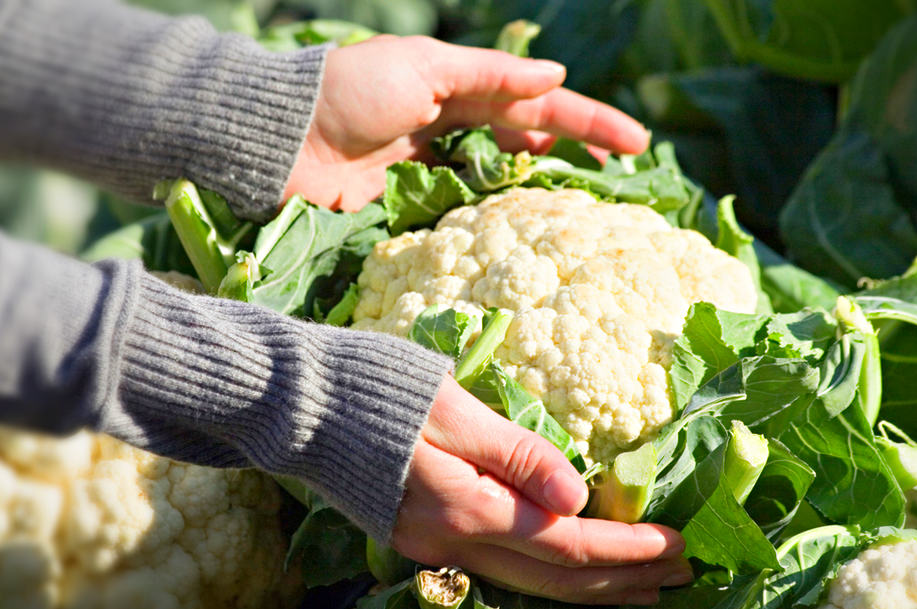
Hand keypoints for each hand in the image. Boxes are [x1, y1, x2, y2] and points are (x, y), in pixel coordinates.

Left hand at [284, 35, 649, 209]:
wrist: (280, 138)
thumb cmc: (350, 90)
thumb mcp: (425, 69)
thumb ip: (490, 76)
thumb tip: (556, 76)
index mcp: (459, 83)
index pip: (538, 101)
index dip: (588, 122)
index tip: (636, 144)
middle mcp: (452, 121)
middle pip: (529, 138)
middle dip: (578, 154)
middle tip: (625, 181)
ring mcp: (433, 164)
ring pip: (503, 175)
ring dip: (543, 186)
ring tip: (587, 209)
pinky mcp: (409, 200)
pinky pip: (464, 208)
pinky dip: (495, 215)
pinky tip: (523, 230)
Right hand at [391, 376, 691, 604]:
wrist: (298, 406)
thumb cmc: (376, 390)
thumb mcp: (452, 407)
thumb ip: (516, 454)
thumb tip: (579, 498)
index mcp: (463, 506)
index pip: (566, 544)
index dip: (627, 549)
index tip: (677, 543)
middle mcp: (451, 541)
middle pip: (555, 579)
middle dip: (625, 579)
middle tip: (685, 571)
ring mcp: (433, 547)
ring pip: (531, 585)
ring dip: (594, 587)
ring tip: (647, 586)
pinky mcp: (421, 538)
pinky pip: (504, 572)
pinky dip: (553, 576)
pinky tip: (577, 572)